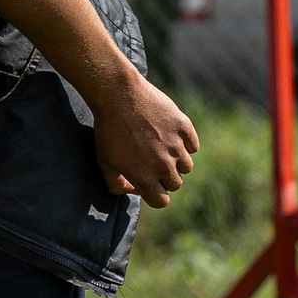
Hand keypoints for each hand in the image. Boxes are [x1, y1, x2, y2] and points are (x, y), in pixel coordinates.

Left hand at [93, 73, 199, 206]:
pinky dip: (185, 144)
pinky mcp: (184, 126)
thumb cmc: (108, 130)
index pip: (161, 202)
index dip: (154, 195)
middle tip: (152, 162)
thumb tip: (132, 191)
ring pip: (187, 166)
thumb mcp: (104, 162)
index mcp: (145, 178)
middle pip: (175, 184)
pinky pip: (193, 145)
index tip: (149, 184)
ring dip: (176, 162)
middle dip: (164, 178)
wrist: (118, 95)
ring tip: (161, 148)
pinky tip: (170, 136)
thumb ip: (116, 184)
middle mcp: (164, 165)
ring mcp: (176, 145)